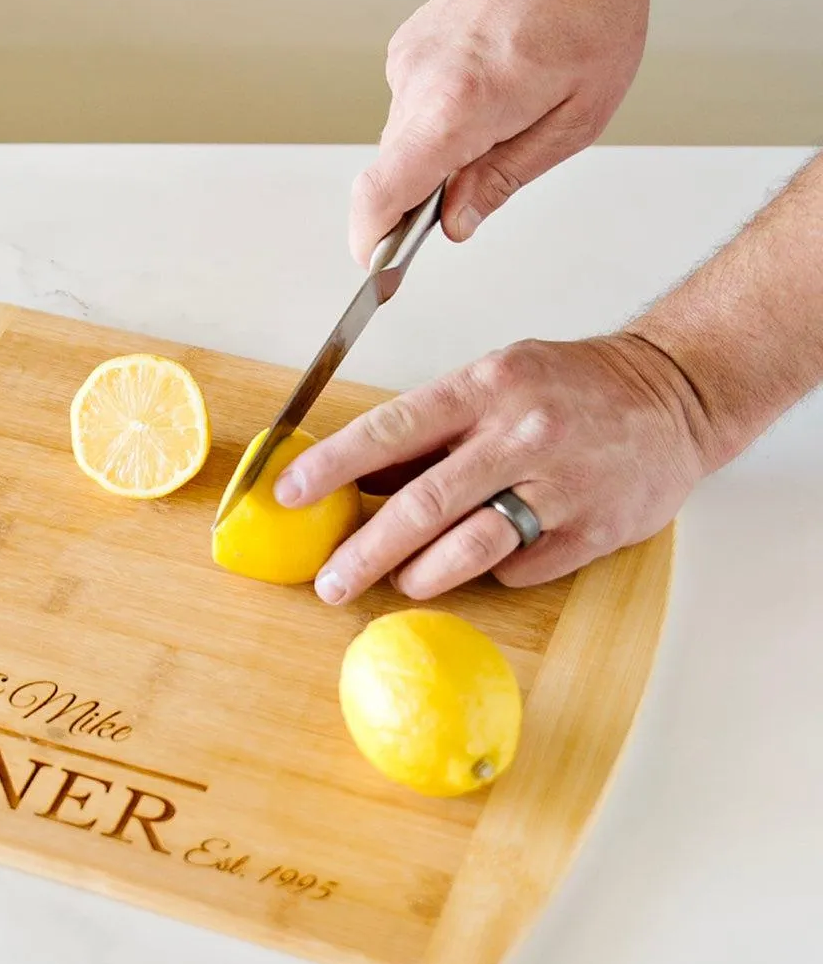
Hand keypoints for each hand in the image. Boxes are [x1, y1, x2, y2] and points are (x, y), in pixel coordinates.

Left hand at [274, 335, 708, 601]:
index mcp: (486, 386)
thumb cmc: (570, 388)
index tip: (288, 493)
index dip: (333, 467)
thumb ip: (429, 432)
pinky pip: (522, 566)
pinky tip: (484, 562)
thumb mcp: (492, 382)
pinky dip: (492, 571)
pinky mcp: (595, 529)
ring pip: (471, 546)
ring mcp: (562, 483)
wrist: (675, 394)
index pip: (390, 430)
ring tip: (398, 581)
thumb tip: (354, 477)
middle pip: (424, 504)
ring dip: (421, 573)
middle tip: (330, 581)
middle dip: (365, 550)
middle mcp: (522, 432)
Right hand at [350, 0, 656, 263]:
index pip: (382, 192)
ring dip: (438, 154)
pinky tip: (487, 94)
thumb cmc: (589, 11)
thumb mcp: (572, 121)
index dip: (371, 240)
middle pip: (391, 173)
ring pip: (402, 142)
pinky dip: (440, 120)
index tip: (377, 264)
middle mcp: (419, 82)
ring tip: (500, 122)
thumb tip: (456, 223)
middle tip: (475, 191)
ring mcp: (408, 61)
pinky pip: (411, 109)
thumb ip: (502, 181)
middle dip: (423, 197)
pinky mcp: (407, 49)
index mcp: (458, 107)